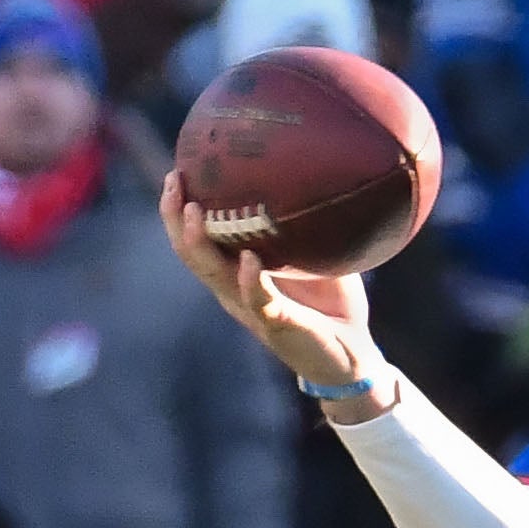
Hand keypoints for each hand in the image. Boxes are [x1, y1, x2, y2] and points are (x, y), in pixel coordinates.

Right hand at [161, 175, 386, 400]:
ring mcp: (252, 309)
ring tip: (194, 211)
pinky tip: (248, 260)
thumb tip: (313, 176)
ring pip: (213, 275)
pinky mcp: (277, 326)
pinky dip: (251, 281)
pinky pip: (259, 302)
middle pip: (190, 253)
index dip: (178, 209)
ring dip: (200, 242)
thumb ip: (304, 227)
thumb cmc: (332, 304)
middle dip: (174, 216)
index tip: (178, 171)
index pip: (196, 239)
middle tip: (174, 180)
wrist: (353, 356)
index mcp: (236, 273)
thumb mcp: (315, 257)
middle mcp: (234, 291)